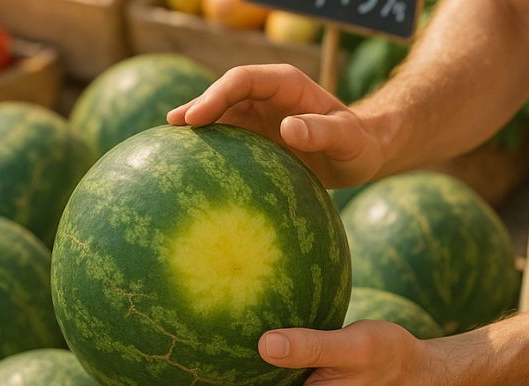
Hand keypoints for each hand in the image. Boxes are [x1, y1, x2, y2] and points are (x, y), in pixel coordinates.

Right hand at [166, 64, 384, 188]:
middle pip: (224, 94)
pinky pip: (226, 138)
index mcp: (286, 84)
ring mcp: (258, 115)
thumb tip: (288, 128)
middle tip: (175, 125)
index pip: (243, 80)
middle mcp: (267, 95)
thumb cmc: (357, 145)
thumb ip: (321, 131)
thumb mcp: (347, 140)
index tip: (198, 117)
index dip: (217, 95)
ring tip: (169, 142)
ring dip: (197, 125)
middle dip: (198, 106)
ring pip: (220, 114)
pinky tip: (187, 162)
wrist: (359, 155)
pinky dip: (207, 146)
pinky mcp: (254, 137)